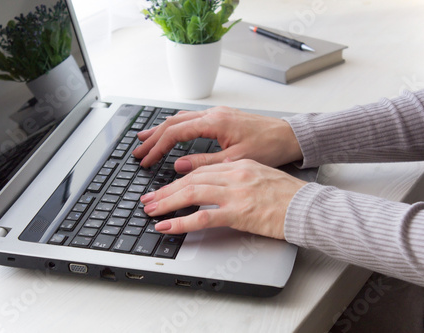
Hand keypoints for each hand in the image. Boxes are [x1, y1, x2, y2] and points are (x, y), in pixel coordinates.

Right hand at [132, 106, 302, 172]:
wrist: (289, 136)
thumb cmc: (269, 147)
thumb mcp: (235, 161)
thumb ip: (204, 163)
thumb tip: (178, 166)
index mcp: (215, 122)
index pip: (176, 133)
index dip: (158, 148)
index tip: (147, 161)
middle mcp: (213, 114)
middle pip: (173, 123)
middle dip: (153, 138)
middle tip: (138, 152)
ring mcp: (216, 114)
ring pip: (180, 118)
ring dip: (161, 130)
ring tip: (145, 139)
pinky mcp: (221, 117)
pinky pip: (190, 119)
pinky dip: (175, 127)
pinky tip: (170, 132)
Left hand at [140, 159, 306, 238]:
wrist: (309, 208)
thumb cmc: (288, 196)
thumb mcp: (260, 177)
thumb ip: (235, 178)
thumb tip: (213, 187)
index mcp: (239, 165)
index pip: (200, 170)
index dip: (178, 180)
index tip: (164, 188)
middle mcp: (235, 175)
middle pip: (191, 179)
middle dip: (166, 190)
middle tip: (149, 200)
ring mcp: (236, 193)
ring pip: (192, 193)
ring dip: (167, 202)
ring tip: (151, 211)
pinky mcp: (239, 212)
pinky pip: (203, 216)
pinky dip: (181, 222)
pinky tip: (168, 227)